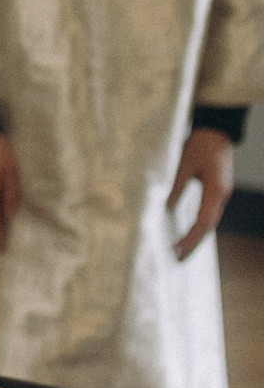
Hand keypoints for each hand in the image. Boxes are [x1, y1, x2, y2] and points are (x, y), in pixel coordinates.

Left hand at [169, 126, 236, 259]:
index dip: (190, 238)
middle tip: (178, 258)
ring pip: (210, 221)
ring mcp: (222, 193)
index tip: (177, 249)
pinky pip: (210, 213)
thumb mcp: (184, 164)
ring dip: (197, 236)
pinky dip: (199, 225)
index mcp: (215, 190)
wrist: (217, 129)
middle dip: (193, 243)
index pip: (203, 222)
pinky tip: (189, 232)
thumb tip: (166, 208)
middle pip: (209, 226)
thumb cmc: (200, 144)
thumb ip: (176, 187)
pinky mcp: (218, 190)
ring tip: (181, 250)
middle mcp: (221, 195)